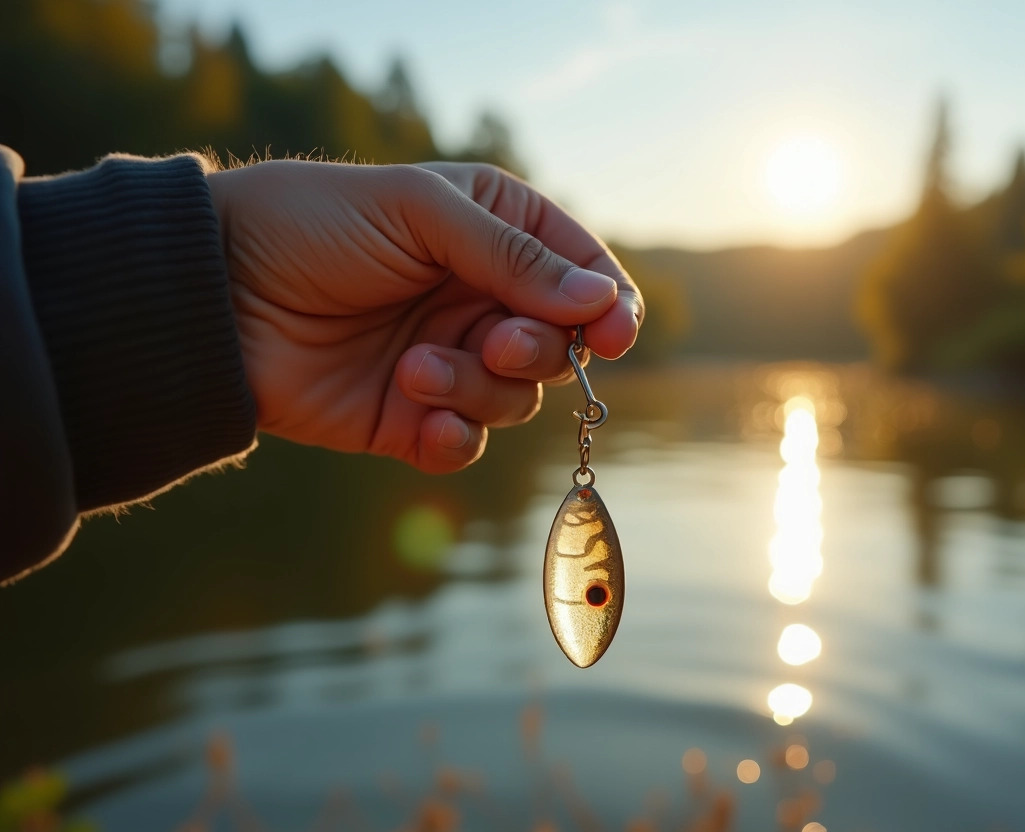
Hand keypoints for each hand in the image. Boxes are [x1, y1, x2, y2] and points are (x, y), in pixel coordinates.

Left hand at [206, 161, 642, 472]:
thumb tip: (603, 300)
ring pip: (516, 398)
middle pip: (560, 345)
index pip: (583, 272)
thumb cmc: (313, 225)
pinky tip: (419, 416)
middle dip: (536, 349)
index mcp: (493, 232)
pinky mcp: (411, 418)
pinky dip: (455, 437)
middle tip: (491, 341)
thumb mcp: (420, 214)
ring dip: (477, 389)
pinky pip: (466, 444)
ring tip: (414, 369)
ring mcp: (449, 361)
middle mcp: (479, 298)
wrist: (214, 293)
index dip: (609, 305)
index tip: (614, 333)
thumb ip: (514, 258)